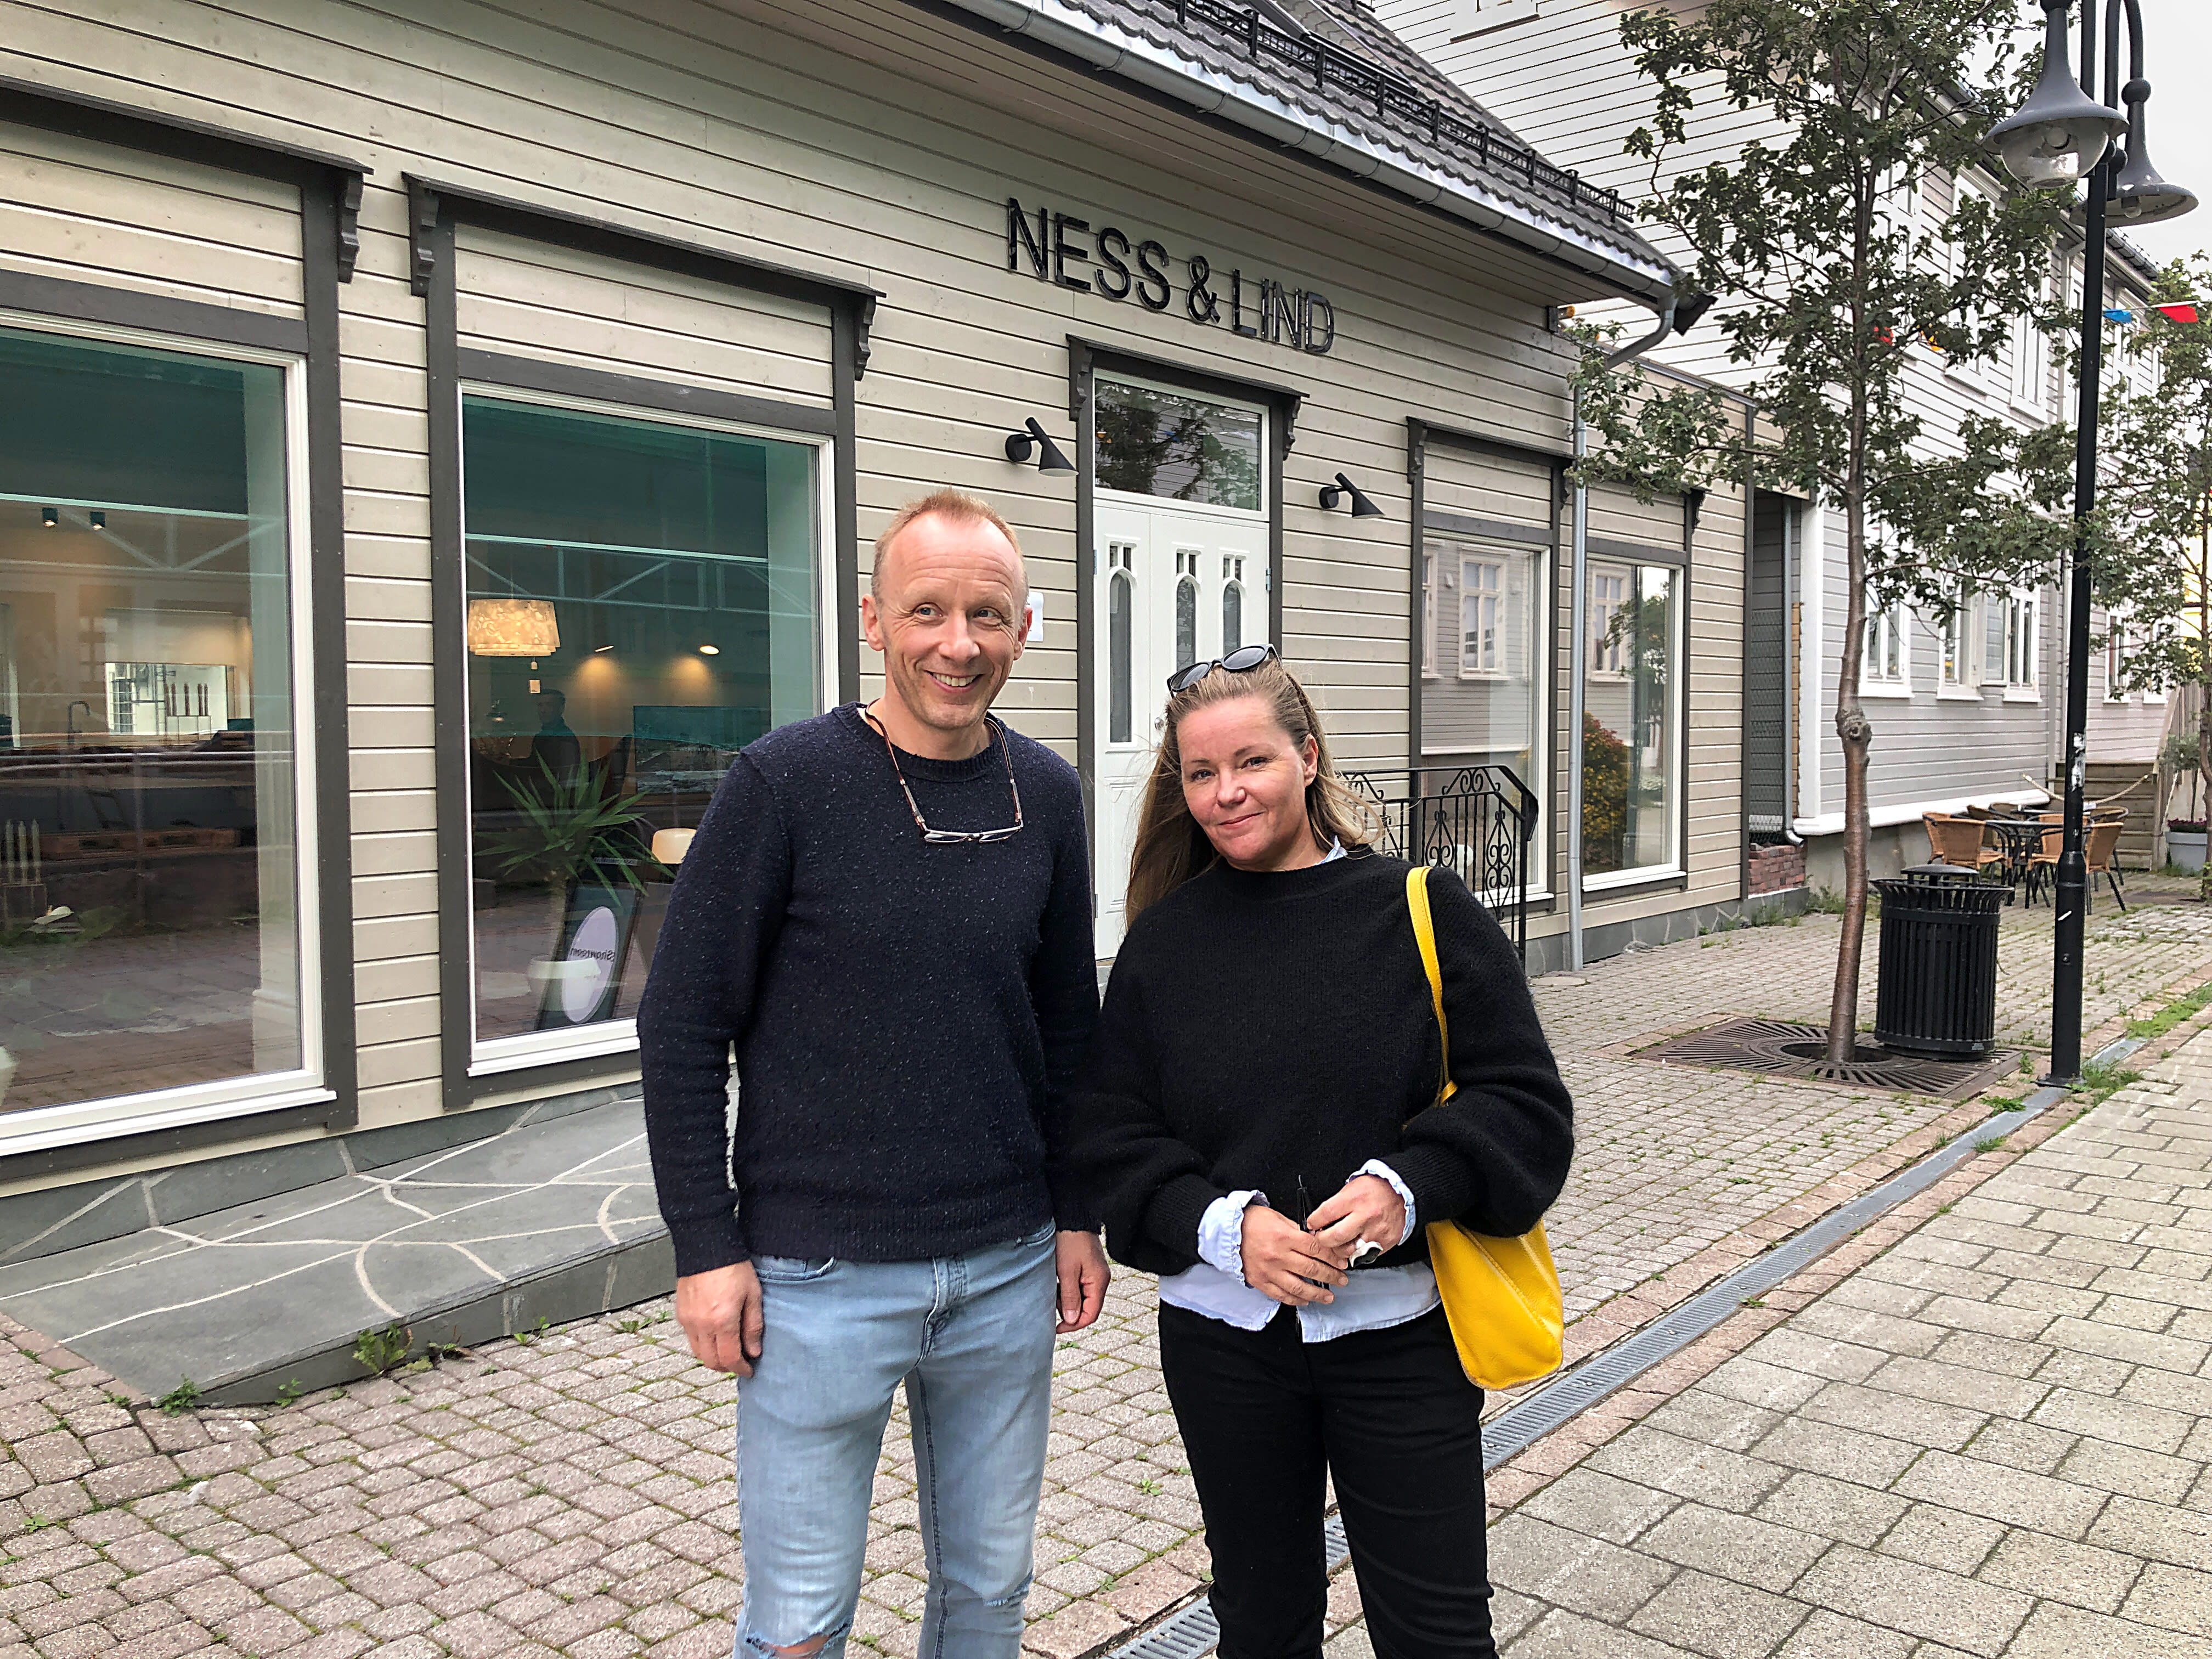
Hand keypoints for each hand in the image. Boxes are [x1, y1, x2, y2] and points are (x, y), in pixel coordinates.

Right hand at [674, 1261, 764, 1376]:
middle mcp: (701, 1325)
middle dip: (727, 1367)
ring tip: (728, 1349)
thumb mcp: (753, 1295)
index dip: (741, 1369)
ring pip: (699, 1353)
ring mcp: (688, 1320)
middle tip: (740, 1362)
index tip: (749, 1370)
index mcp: (722, 1321)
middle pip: (711, 1361)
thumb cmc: (732, 1267)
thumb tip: (754, 1351)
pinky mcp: (681, 1314)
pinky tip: (715, 1335)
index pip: (730, 1359)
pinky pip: (690, 1339)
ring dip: (713, 1357)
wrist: (707, 1247)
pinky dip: (703, 1344)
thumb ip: (753, 1326)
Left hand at [1055, 1231, 1110, 1333]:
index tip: (1057, 1328)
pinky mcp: (1087, 1269)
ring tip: (1054, 1290)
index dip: (1074, 1325)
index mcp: (1098, 1282)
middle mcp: (1100, 1280)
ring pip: (1082, 1298)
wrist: (1072, 1218)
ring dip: (1067, 1300)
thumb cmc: (1070, 1241)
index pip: (1091, 1314)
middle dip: (1069, 1311)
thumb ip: (1070, 1297)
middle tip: (1052, 1305)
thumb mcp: (1067, 1271)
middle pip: (1087, 1308)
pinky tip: (1058, 1283)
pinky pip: (1079, 1287)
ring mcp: (1094, 1274)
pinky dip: (1068, 1290)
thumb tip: (1071, 1320)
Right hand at [1240, 1206, 1349, 1305]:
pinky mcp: (1260, 1281)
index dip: (1332, 1257)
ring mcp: (1269, 1271)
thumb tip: (1318, 1241)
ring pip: (1299, 1287)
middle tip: (1342, 1279)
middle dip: (1331, 1276)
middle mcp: (1278, 1256)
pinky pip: (1281, 1295)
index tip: (1342, 1262)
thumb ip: (1298, 1231)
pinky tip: (1306, 1300)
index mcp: (1284, 1237)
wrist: (1227, 1230)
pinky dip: (1296, 1300)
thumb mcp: (1278, 1218)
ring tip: (1329, 1296)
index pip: (1316, 1249)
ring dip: (1317, 1294)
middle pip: (1312, 1269)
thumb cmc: (1252, 1221)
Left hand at [1306, 1174, 1407, 1261]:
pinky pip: (1366, 1255)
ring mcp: (1376, 1231)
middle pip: (1335, 1237)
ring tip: (1337, 1244)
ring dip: (1339, 1250)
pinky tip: (1354, 1246)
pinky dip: (1357, 1253)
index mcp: (1355, 1199)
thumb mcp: (1353, 1187)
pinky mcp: (1385, 1243)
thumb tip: (1320, 1219)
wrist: (1403, 1192)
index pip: (1326, 1213)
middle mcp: (1366, 1216)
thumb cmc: (1376, 1189)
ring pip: (1349, 1251)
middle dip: (1322, 1240)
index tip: (1312, 1224)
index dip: (1314, 1221)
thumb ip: (1337, 1204)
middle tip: (1321, 1237)